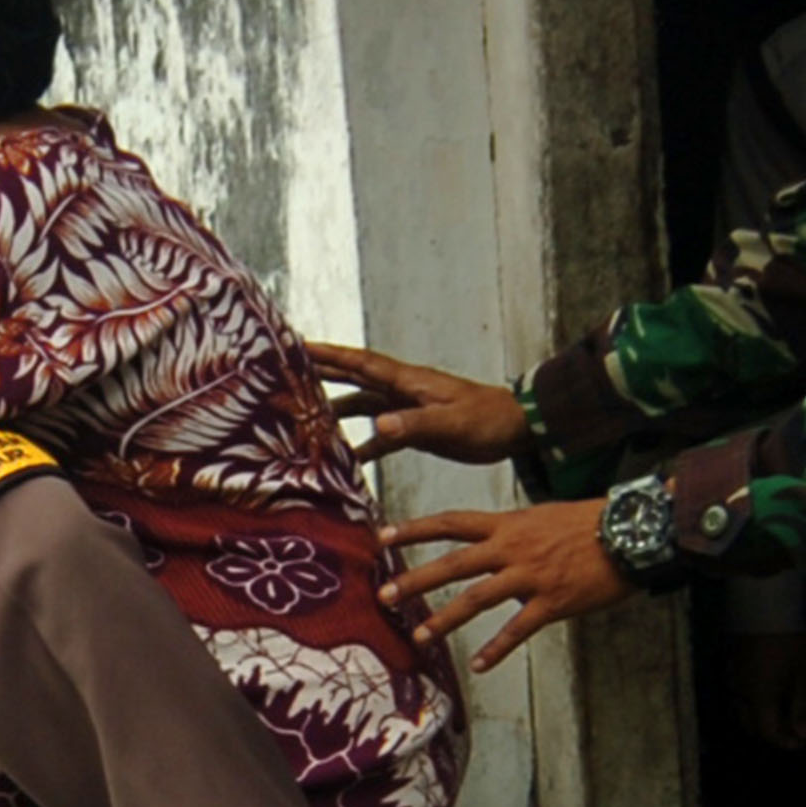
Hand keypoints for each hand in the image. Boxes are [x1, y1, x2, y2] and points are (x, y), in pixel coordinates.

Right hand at [309, 341, 530, 468]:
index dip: (329, 354)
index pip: (360, 363)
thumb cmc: (488, 420)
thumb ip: (414, 426)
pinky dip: (364, 445)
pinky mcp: (417, 428)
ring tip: (306, 422)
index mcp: (408, 381)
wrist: (517, 428)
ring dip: (337, 413)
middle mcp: (403, 390)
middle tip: (287, 373)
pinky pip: (382, 435)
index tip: (298, 345)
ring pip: (364, 406)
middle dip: (322, 374)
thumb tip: (377, 426)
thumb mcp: (450, 424)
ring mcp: (408, 408)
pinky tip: (348, 461)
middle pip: (354, 378)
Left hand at [381, 502, 637, 671]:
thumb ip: (510, 533)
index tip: (382, 536)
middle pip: (453, 564)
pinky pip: (518, 629)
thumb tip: (490, 547)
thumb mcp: (541, 517)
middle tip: (384, 596)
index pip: (451, 523)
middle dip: (415, 580)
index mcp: (507, 525)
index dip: (415, 529)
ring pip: (478, 598)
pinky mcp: (552, 602)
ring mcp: (530, 576)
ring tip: (420, 637)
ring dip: (446, 619)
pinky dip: (497, 649)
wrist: (628, 532)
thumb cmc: (587, 523)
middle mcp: (512, 548)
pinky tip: (479, 665)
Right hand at [729, 631, 805, 750]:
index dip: (785, 742)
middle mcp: (740, 695)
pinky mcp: (730, 669)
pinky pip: (739, 696)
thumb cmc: (790, 642)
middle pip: (751, 727)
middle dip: (771, 733)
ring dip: (761, 718)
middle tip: (793, 729)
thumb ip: (803, 708)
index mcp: (759, 699)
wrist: (764, 608)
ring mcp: (732, 681)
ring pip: (742, 712)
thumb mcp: (804, 675)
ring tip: (784, 711)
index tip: (801, 743)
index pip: (768, 733)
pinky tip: (771, 694)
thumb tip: (804, 735)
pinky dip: (754, 703)